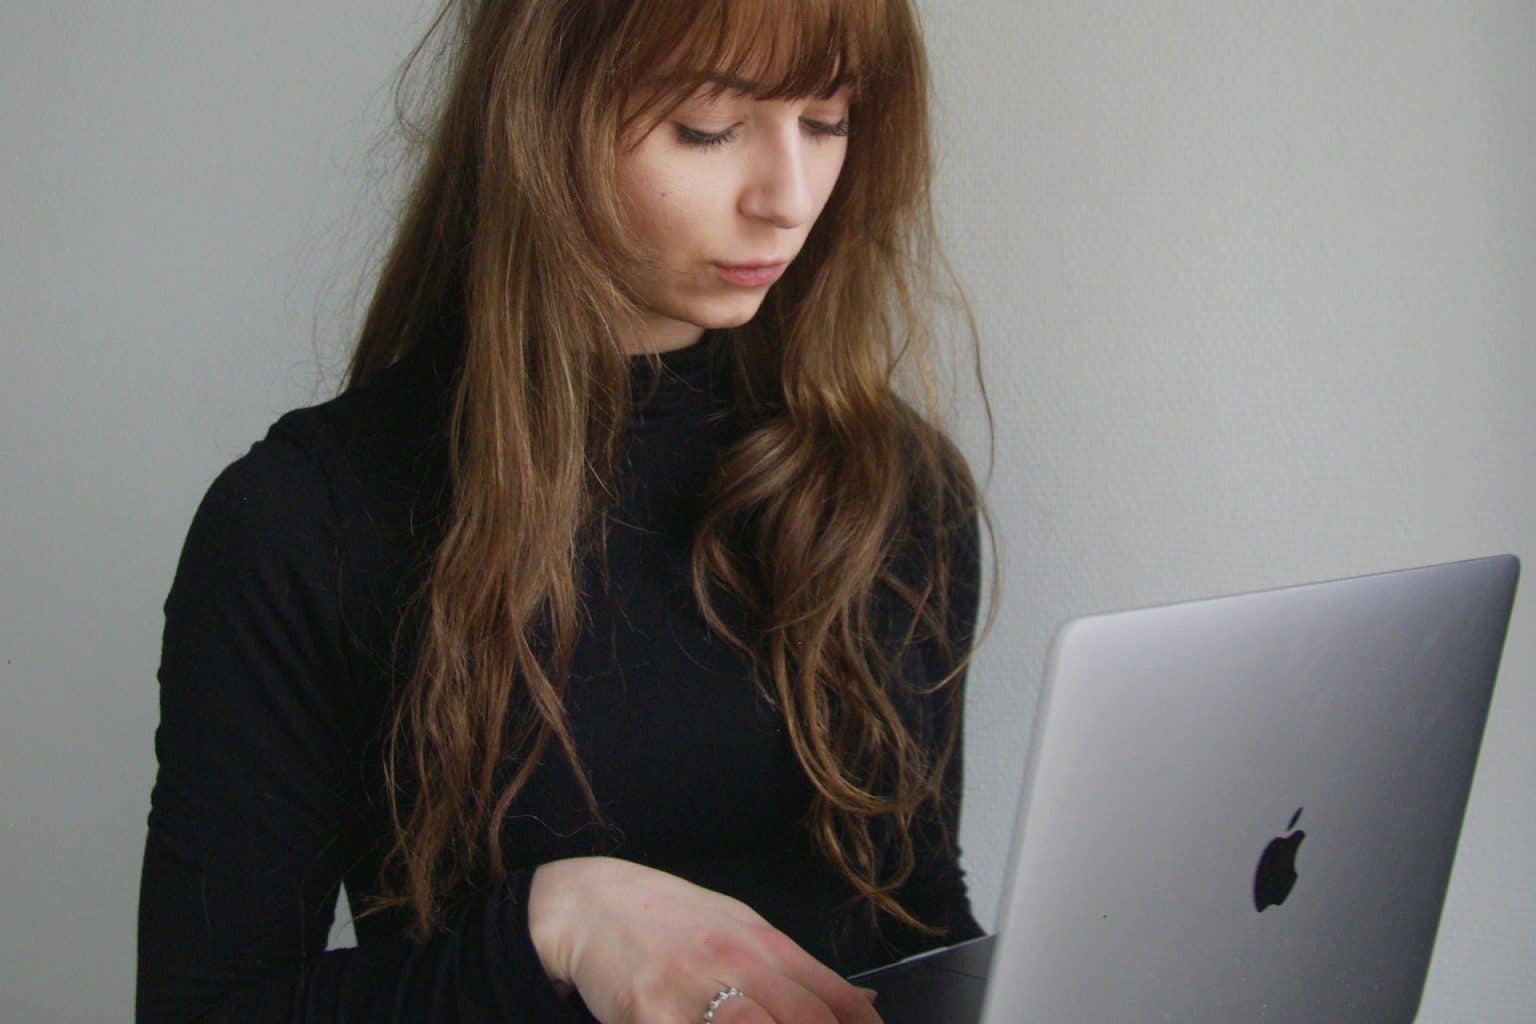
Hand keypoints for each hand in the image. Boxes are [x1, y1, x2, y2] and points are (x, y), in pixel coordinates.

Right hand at [529, 856, 883, 1023]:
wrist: (588, 904)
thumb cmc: (669, 920)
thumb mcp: (740, 929)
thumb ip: (798, 972)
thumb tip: (865, 1006)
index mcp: (765, 944)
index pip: (837, 1001)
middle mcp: (737, 964)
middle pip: (807, 1021)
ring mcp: (694, 991)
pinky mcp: (651, 1014)